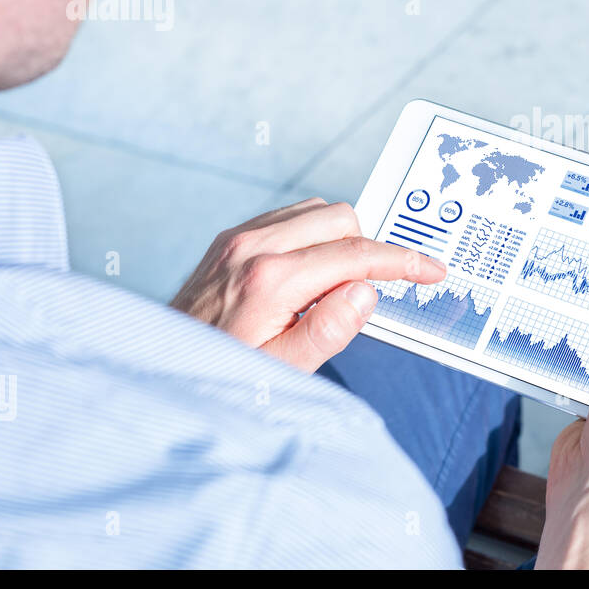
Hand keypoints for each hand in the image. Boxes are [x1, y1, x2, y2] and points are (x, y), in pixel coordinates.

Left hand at [171, 197, 445, 371]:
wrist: (157, 371)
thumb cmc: (219, 376)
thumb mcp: (281, 371)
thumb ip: (327, 331)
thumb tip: (366, 293)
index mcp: (270, 280)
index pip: (355, 256)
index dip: (403, 263)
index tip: (432, 271)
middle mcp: (252, 247)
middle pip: (340, 219)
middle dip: (366, 250)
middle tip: (363, 294)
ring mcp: (237, 238)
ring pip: (316, 212)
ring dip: (339, 241)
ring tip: (332, 290)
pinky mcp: (228, 240)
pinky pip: (289, 218)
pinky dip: (311, 238)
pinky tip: (307, 277)